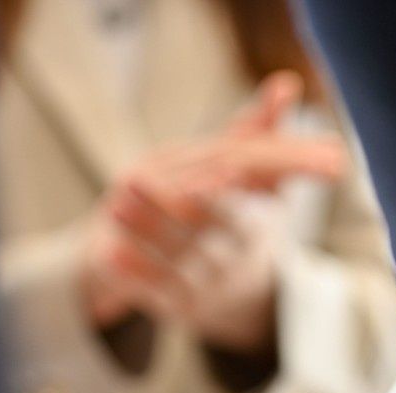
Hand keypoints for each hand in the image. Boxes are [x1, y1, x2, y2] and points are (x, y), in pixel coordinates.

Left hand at [81, 71, 346, 348]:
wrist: (235, 290)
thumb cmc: (244, 217)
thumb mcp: (258, 178)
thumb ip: (263, 133)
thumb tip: (286, 84)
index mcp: (258, 228)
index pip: (240, 215)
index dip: (218, 197)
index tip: (201, 176)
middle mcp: (235, 261)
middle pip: (199, 238)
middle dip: (166, 211)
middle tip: (127, 180)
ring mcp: (207, 287)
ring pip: (173, 262)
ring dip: (142, 236)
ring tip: (111, 208)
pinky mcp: (179, 306)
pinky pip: (154, 292)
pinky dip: (133, 274)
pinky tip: (108, 254)